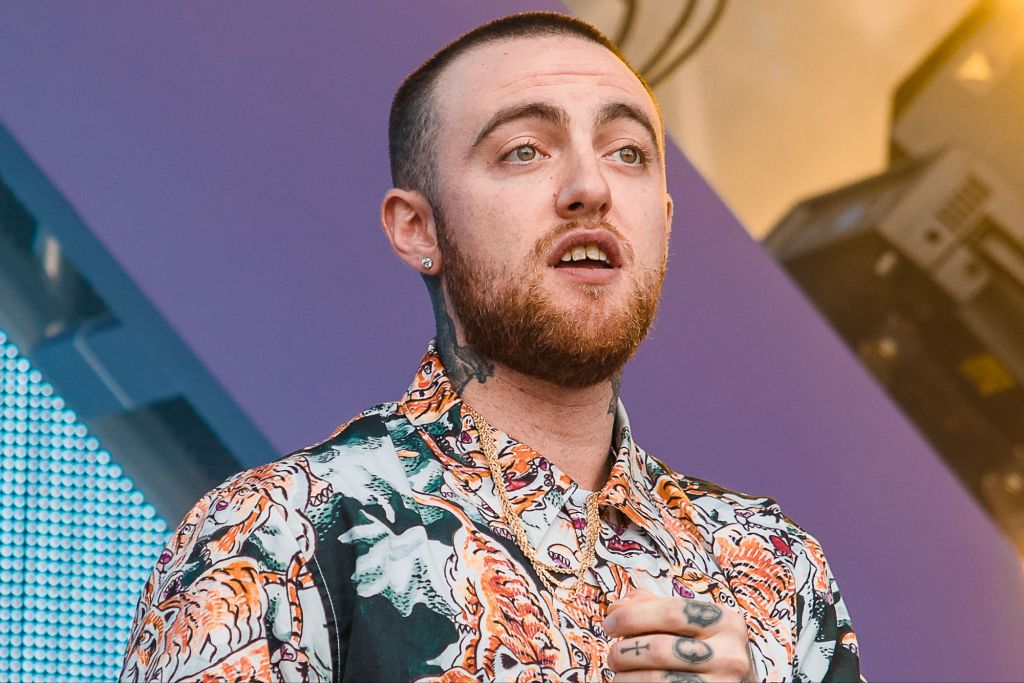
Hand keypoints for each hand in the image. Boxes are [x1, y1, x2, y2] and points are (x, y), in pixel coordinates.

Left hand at [603, 590, 755, 681]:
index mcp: (725, 621)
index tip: (609, 623)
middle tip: (612, 656)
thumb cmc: (707, 651)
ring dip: (627, 677)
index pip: (671, 612)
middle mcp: (729, 654)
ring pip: (658, 680)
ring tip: (619, 674)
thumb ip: (655, 608)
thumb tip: (617, 607)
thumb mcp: (693, 624)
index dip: (632, 617)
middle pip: (660, 648)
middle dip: (625, 651)